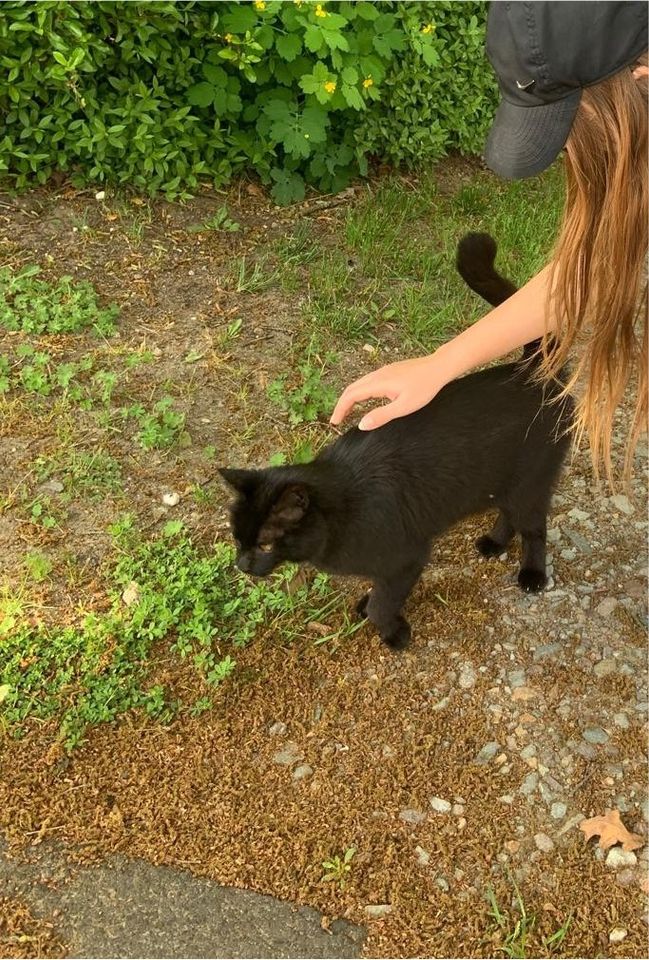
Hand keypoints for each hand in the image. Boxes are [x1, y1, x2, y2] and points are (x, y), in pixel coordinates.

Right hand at [330, 353, 450, 429]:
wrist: (439, 367)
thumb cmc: (425, 387)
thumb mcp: (404, 406)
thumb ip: (382, 415)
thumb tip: (361, 424)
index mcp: (378, 383)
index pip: (351, 396)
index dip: (340, 409)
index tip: (334, 422)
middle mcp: (377, 375)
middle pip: (351, 388)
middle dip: (342, 404)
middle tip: (337, 420)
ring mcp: (383, 371)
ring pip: (359, 384)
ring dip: (350, 398)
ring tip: (348, 412)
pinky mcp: (389, 371)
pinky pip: (367, 381)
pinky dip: (360, 392)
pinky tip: (365, 400)